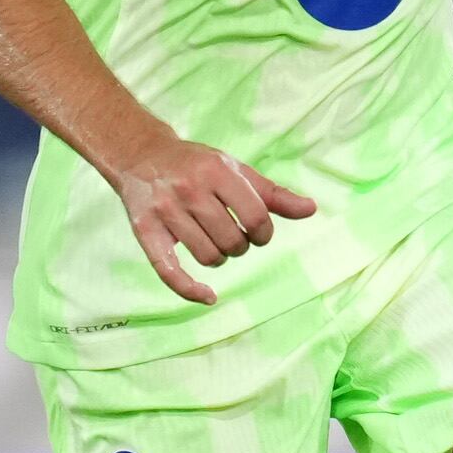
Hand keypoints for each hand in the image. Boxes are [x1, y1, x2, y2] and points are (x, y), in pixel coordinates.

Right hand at [110, 139, 317, 305]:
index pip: (256, 217)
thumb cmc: (196, 165)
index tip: (258, 234)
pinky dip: (190, 290)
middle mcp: (190, 189)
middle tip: (233, 237)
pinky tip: (208, 297)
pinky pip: (169, 271)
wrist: (141, 155)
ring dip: (219, 258)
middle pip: (232, 241)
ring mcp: (165, 210)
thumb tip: (311, 209)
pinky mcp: (145, 230)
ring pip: (208, 256)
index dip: (264, 234)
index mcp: (217, 171)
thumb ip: (272, 193)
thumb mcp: (234, 170)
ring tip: (214, 244)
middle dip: (240, 246)